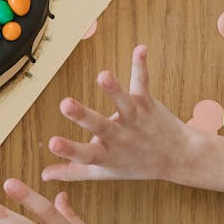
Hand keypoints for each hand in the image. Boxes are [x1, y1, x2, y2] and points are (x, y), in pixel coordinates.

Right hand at [40, 45, 193, 183]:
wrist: (179, 158)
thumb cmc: (137, 164)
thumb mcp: (104, 172)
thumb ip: (73, 171)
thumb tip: (44, 175)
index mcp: (106, 155)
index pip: (84, 154)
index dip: (68, 150)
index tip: (52, 143)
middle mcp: (121, 137)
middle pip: (101, 126)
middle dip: (83, 115)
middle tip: (65, 104)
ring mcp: (135, 119)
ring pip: (124, 104)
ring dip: (114, 89)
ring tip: (103, 76)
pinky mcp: (147, 103)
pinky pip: (142, 83)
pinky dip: (140, 67)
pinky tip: (140, 49)